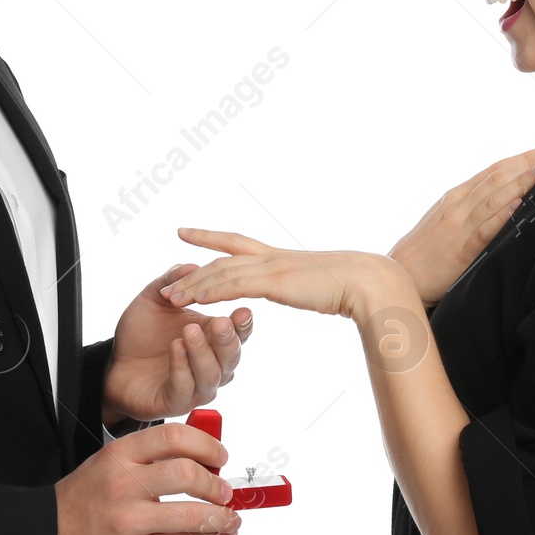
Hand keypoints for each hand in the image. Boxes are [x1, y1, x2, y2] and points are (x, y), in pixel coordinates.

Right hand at [54, 423, 241, 534]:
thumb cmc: (83, 499)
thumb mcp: (108, 464)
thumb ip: (149, 459)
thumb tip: (202, 459)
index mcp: (120, 455)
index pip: (174, 437)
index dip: (206, 445)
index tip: (220, 456)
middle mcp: (124, 484)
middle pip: (187, 474)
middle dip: (216, 484)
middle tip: (226, 490)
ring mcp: (128, 520)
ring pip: (191, 516)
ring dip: (221, 517)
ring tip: (230, 517)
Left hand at [101, 264, 255, 424]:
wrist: (115, 363)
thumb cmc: (142, 333)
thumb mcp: (154, 299)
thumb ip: (171, 282)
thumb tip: (190, 265)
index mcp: (213, 338)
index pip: (238, 332)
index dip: (243, 323)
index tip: (243, 309)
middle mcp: (212, 364)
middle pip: (231, 355)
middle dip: (227, 339)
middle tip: (220, 321)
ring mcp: (196, 386)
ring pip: (211, 374)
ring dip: (202, 352)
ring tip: (189, 331)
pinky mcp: (176, 402)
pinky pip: (184, 387)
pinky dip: (181, 367)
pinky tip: (175, 348)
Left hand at [160, 228, 398, 322]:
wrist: (368, 282)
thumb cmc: (353, 286)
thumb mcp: (320, 284)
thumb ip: (305, 285)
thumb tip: (308, 289)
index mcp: (280, 257)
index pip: (236, 241)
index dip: (209, 237)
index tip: (184, 233)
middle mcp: (271, 258)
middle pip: (221, 256)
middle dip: (192, 265)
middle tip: (166, 277)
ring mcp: (272, 268)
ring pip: (222, 273)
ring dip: (193, 285)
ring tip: (169, 297)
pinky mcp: (275, 282)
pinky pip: (235, 285)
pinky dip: (211, 292)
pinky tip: (194, 300)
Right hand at [389, 146, 534, 305]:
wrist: (400, 274)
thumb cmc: (426, 249)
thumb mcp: (446, 218)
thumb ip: (471, 207)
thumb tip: (505, 196)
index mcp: (456, 196)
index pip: (493, 170)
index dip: (521, 159)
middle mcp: (458, 205)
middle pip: (496, 178)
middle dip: (527, 164)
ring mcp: (459, 225)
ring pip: (493, 198)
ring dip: (519, 183)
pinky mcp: (461, 250)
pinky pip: (484, 230)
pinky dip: (501, 216)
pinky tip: (517, 205)